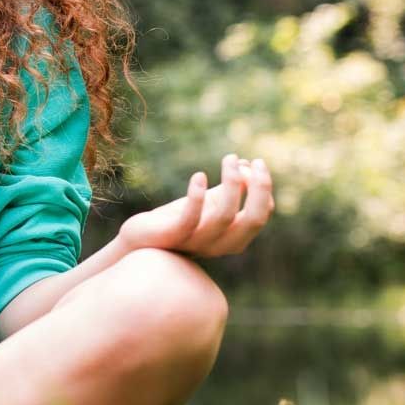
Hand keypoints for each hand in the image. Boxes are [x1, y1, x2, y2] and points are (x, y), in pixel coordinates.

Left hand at [118, 153, 274, 258]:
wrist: (142, 238)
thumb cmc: (178, 219)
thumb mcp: (209, 203)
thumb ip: (229, 191)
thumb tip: (247, 164)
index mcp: (234, 238)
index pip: (261, 215)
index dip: (263, 187)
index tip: (254, 162)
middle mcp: (220, 245)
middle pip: (253, 220)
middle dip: (260, 188)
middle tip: (255, 160)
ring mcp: (197, 243)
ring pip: (224, 216)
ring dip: (232, 183)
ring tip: (230, 158)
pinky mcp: (174, 237)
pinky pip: (190, 219)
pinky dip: (197, 196)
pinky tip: (199, 176)